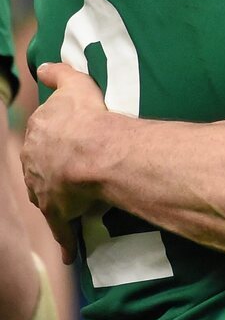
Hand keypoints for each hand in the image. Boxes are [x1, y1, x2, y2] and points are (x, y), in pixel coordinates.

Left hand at [22, 64, 108, 263]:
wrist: (96, 151)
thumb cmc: (88, 116)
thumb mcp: (74, 84)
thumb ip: (58, 74)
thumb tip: (44, 65)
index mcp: (37, 133)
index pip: (41, 137)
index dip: (55, 140)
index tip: (67, 142)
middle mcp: (33, 162)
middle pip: (40, 168)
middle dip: (52, 171)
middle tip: (73, 172)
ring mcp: (44, 189)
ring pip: (47, 197)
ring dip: (59, 202)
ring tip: (75, 204)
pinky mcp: (58, 212)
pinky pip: (62, 230)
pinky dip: (67, 242)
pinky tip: (72, 254)